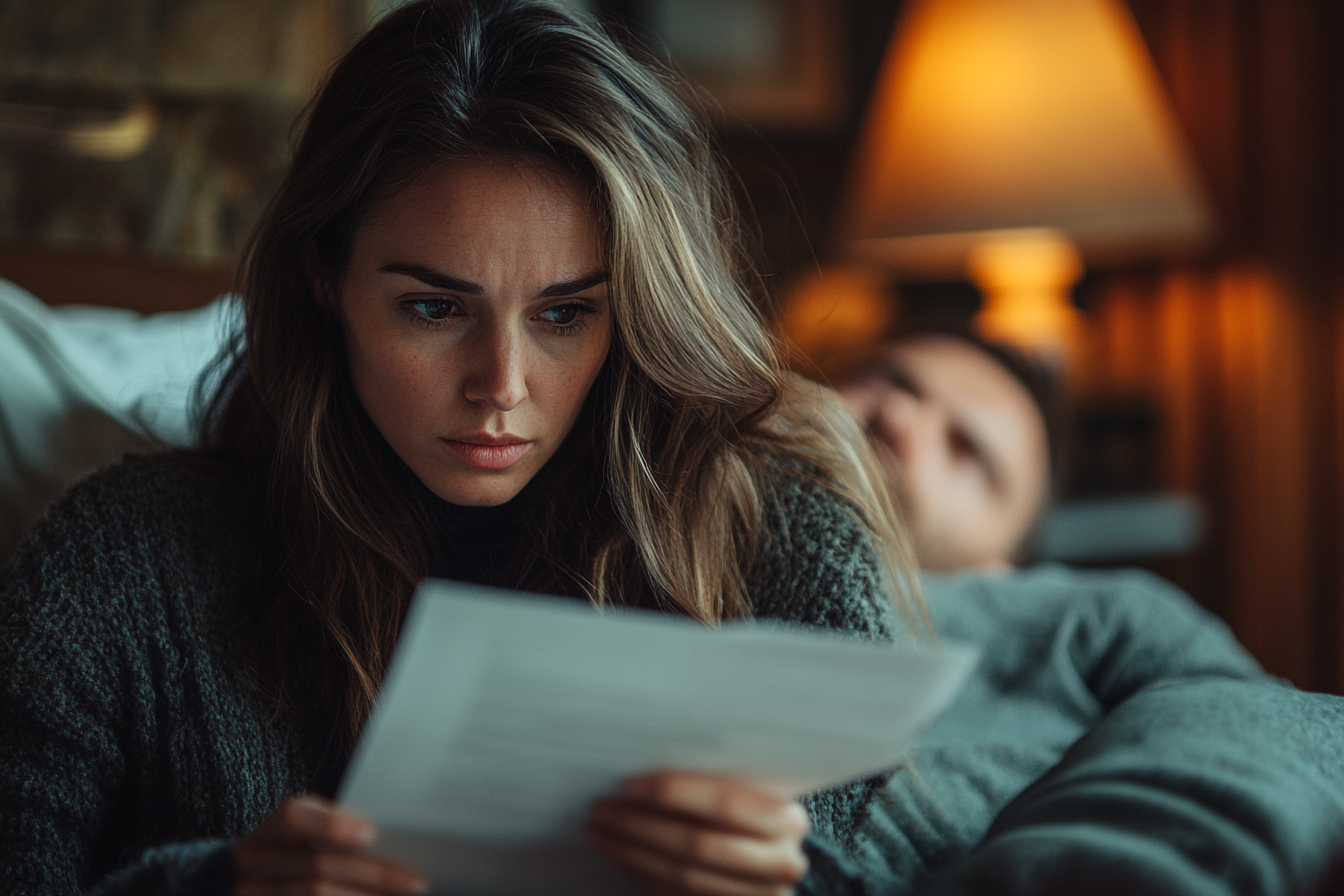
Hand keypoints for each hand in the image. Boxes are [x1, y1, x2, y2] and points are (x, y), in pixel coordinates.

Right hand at [234, 795, 427, 895]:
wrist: (260, 888)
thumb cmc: (300, 858)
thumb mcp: (309, 839)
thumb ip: (341, 833)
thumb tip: (400, 841)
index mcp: (269, 831)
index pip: (293, 817)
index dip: (331, 826)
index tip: (371, 835)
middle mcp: (253, 864)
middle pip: (317, 867)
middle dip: (372, 875)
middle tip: (416, 882)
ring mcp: (253, 895)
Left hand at [585, 771, 809, 895]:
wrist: (767, 862)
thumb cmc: (747, 814)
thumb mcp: (744, 790)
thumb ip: (711, 779)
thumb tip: (642, 756)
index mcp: (787, 820)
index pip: (725, 803)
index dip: (674, 792)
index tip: (628, 783)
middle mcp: (780, 863)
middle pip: (698, 844)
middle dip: (640, 825)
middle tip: (600, 808)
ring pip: (680, 876)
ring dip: (629, 852)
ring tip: (597, 830)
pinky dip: (639, 873)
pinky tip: (616, 853)